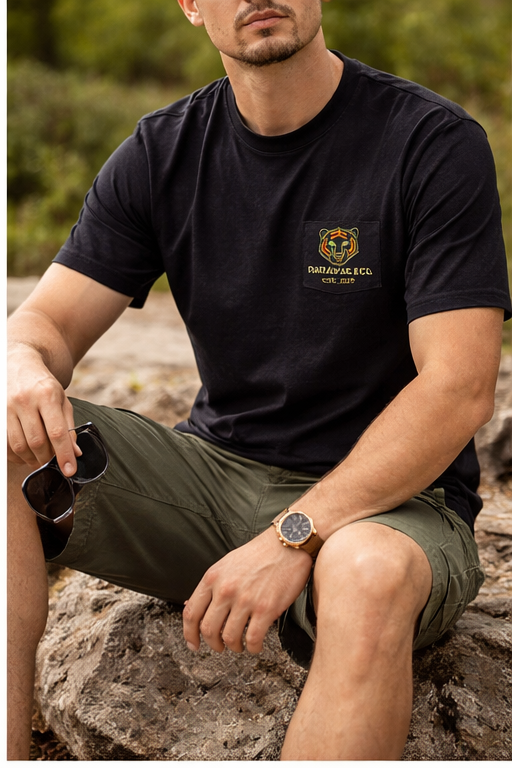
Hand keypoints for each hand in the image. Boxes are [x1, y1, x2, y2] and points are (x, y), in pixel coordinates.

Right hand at [7, 345, 79, 476]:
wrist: (19, 364)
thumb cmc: (44, 386)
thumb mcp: (62, 401)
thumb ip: (69, 427)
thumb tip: (75, 453)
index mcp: (47, 395)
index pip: (57, 432)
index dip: (64, 455)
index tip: (70, 471)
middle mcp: (25, 400)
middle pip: (36, 442)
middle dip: (47, 459)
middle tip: (53, 463)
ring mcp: (6, 407)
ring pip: (19, 446)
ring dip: (31, 459)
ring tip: (39, 459)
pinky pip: (5, 444)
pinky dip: (16, 456)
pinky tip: (25, 454)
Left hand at [183, 526, 312, 654]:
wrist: (287, 544)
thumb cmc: (258, 554)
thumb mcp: (226, 564)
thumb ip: (211, 585)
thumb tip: (191, 605)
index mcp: (213, 578)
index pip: (191, 613)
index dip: (189, 634)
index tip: (193, 644)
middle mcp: (226, 590)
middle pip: (208, 629)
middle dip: (213, 644)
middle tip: (219, 647)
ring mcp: (245, 600)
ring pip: (230, 638)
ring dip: (234, 647)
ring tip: (240, 646)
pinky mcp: (266, 608)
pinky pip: (253, 639)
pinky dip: (253, 648)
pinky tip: (255, 645)